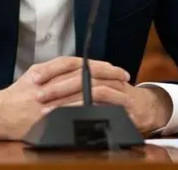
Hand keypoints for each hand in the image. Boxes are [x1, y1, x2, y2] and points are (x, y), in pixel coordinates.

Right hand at [0, 56, 130, 139]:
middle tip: (124, 78)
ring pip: (82, 95)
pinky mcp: (48, 119)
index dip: (99, 65)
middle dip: (107, 77)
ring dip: (104, 94)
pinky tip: (105, 111)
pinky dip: (91, 111)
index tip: (116, 68)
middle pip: (84, 77)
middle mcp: (48, 85)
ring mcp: (49, 103)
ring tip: (121, 95)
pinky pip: (74, 114)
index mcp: (45, 71)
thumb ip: (56, 69)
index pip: (78, 64)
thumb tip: (80, 66)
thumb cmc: (18, 94)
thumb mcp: (35, 73)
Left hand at [37, 81, 172, 135]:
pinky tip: (71, 113)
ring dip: (68, 96)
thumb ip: (71, 84)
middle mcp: (104, 73)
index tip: (34, 77)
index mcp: (92, 69)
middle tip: (38, 94)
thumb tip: (45, 82)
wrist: (143, 110)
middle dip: (56, 84)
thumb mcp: (88, 91)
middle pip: (77, 72)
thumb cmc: (110, 101)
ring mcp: (114, 85)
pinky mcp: (123, 100)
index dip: (51, 69)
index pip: (69, 63)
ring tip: (49, 107)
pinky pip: (101, 99)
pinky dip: (85, 105)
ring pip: (88, 84)